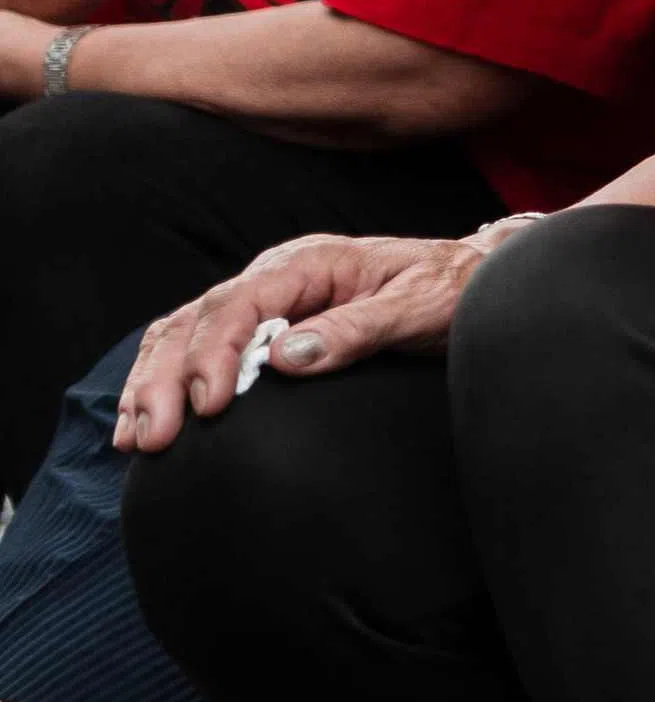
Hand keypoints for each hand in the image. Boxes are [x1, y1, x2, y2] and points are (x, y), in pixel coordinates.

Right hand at [116, 230, 486, 451]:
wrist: (471, 279)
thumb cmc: (450, 290)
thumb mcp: (419, 306)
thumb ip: (358, 330)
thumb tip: (287, 357)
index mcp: (307, 262)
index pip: (239, 304)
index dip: (215, 355)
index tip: (209, 404)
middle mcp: (275, 275)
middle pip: (197, 321)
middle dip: (165, 380)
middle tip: (153, 438)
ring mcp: (264, 298)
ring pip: (183, 334)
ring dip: (151, 384)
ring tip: (135, 439)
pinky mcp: (262, 324)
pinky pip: (196, 346)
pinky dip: (163, 381)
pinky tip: (145, 420)